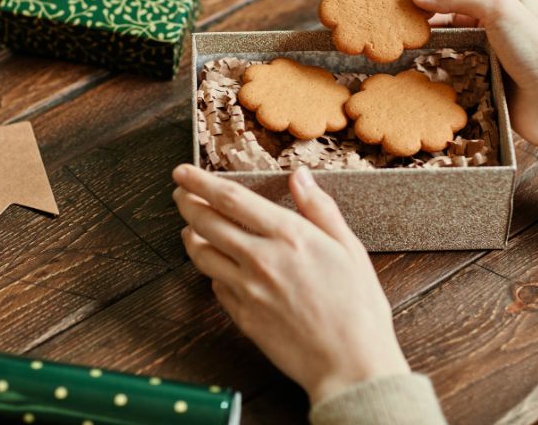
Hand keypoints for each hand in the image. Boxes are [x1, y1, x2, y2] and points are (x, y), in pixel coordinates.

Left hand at [172, 164, 409, 404]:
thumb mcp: (349, 248)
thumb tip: (300, 176)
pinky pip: (215, 286)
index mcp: (288, 236)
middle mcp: (260, 259)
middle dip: (186, 202)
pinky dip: (210, 270)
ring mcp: (247, 290)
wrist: (350, 365)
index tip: (183, 172)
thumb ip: (319, 209)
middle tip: (179, 193)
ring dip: (190, 235)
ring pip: (201, 255)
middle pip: (205, 222)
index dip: (200, 181)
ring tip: (189, 227)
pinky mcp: (242, 316)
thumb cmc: (358, 307)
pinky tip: (215, 266)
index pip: (230, 198)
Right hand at [411, 0, 537, 174]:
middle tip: (397, 17)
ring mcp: (490, 50)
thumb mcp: (499, 10)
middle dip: (426, 10)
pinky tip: (419, 62)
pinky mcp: (483, 76)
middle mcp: (498, 21)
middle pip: (452, 8)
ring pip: (450, 36)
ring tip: (403, 38)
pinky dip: (436, 60)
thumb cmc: (535, 52)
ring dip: (428, 36)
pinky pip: (454, 63)